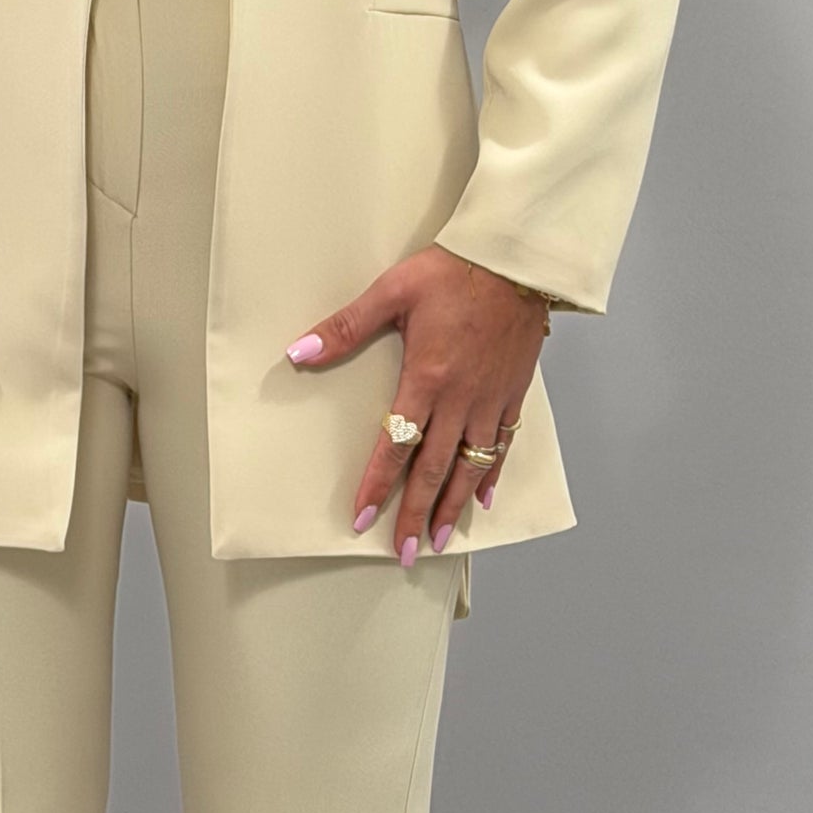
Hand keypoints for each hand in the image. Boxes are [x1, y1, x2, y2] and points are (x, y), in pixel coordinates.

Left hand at [283, 242, 547, 566]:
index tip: (364, 520)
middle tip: (405, 551)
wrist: (514, 261)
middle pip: (433, 470)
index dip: (378, 486)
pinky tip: (482, 496)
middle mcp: (459, 400)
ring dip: (452, 506)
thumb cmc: (453, 272)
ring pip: (469, 466)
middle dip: (416, 514)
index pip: (396, 447)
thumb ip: (346, 327)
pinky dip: (490, 473)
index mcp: (426, 379)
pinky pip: (501, 444)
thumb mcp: (392, 292)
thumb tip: (299, 351)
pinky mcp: (513, 393)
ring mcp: (489, 400)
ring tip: (440, 539)